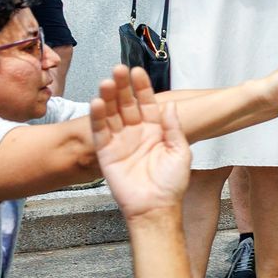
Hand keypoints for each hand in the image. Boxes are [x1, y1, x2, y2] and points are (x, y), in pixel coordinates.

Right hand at [91, 67, 191, 219]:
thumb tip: (171, 104)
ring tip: (107, 82)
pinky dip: (97, 117)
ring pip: (112, 113)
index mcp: (155, 129)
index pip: (146, 102)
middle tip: (118, 70)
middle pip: (126, 103)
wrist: (155, 207)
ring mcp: (119, 140)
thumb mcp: (180, 152)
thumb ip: (174, 128)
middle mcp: (136, 132)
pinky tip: (97, 103)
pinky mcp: (105, 152)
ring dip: (108, 97)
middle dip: (122, 86)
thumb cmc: (171, 183)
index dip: (141, 87)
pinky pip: (100, 131)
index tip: (137, 71)